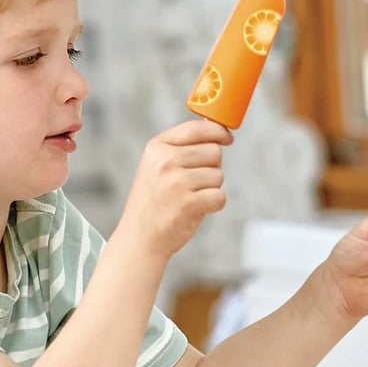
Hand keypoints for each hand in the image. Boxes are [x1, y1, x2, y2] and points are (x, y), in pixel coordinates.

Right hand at [121, 118, 231, 260]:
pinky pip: (220, 196)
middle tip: (192, 183)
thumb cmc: (154, 200)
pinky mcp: (188, 204)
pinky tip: (194, 209)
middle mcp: (165, 161)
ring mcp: (176, 182)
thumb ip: (182, 147)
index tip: (227, 138)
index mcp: (157, 147)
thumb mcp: (156, 165)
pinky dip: (213, 205)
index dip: (218, 131)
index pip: (197, 128)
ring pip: (218, 175)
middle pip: (214, 151)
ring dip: (210, 188)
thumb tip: (219, 132)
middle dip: (211, 167)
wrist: (140, 238)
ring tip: (188, 197)